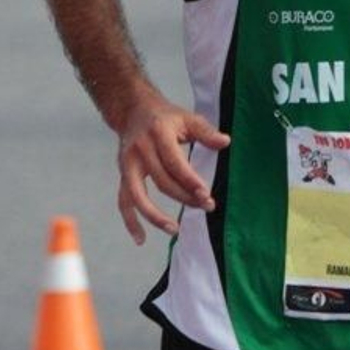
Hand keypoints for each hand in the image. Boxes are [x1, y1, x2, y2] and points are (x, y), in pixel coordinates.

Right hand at [115, 99, 230, 244]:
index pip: (174, 163)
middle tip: (207, 207)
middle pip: (162, 181)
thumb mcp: (187, 118)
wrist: (133, 110)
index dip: (190, 181)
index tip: (206, 195)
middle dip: (185, 198)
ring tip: (174, 230)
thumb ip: (206, 131)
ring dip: (155, 216)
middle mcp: (140, 150)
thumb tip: (226, 142)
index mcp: (158, 134)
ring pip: (138, 196)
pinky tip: (141, 239)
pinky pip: (124, 202)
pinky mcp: (123, 175)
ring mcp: (128, 164)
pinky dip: (130, 221)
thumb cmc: (165, 117)